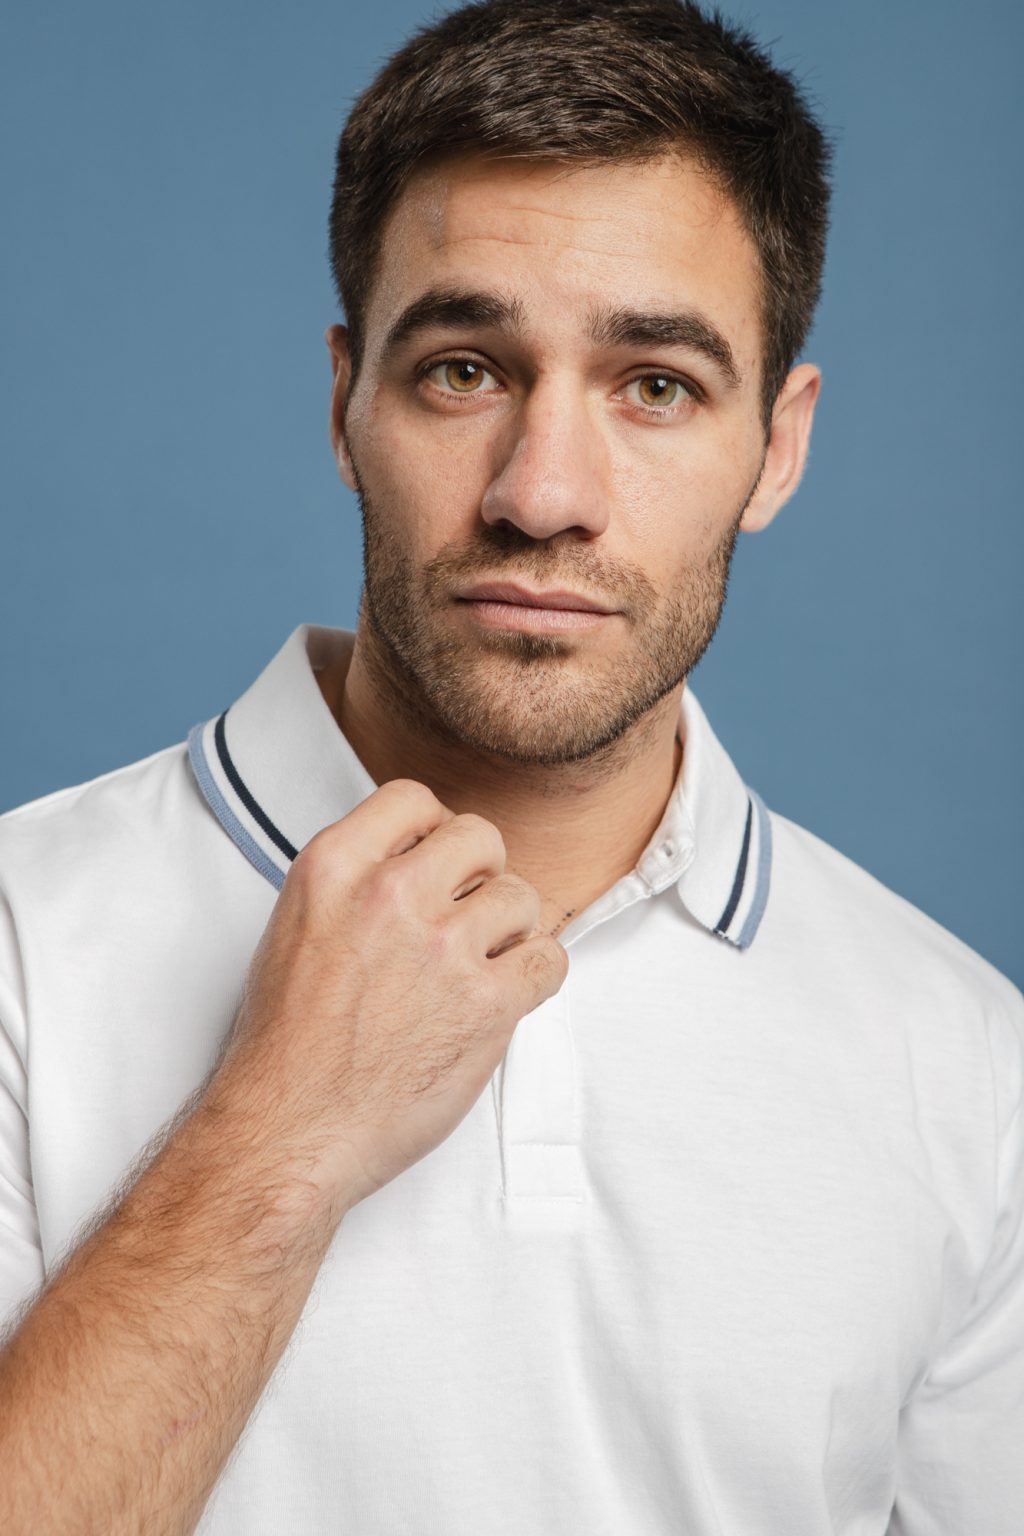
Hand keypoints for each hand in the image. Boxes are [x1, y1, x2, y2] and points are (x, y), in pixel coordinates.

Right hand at [210, 779, 568, 1218]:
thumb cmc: (288, 1044)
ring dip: (509, 930)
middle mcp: (389, 895)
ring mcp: (442, 948)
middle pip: (480, 836)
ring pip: (522, 896)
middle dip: (480, 874)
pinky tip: (504, 995)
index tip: (436, 864)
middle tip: (465, 917)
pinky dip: (535, 977)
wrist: (290, 1130)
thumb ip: (355, 882)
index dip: (433, 831)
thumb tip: (417, 859)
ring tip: (478, 967)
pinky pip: (549, 959)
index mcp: (333, 868)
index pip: (413, 799)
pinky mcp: (486, 1004)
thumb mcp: (295, 927)